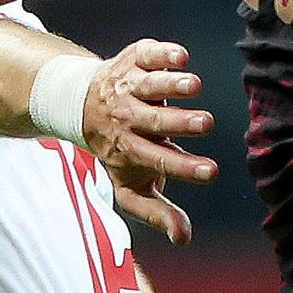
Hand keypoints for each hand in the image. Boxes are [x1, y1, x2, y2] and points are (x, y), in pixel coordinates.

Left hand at [84, 39, 216, 244]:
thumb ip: (157, 212)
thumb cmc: (117, 149)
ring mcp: (131, 86)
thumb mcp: (131, 185)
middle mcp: (128, 117)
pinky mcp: (135, 59)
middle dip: (179, 123)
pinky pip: (147, 54)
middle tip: (206, 124)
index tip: (211, 172)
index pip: (157, 161)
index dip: (183, 168)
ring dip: (171, 86)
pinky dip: (162, 53)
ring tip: (194, 86)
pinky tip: (181, 57)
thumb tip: (184, 239)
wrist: (80, 103)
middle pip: (154, 122)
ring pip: (149, 85)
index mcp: (130, 149)